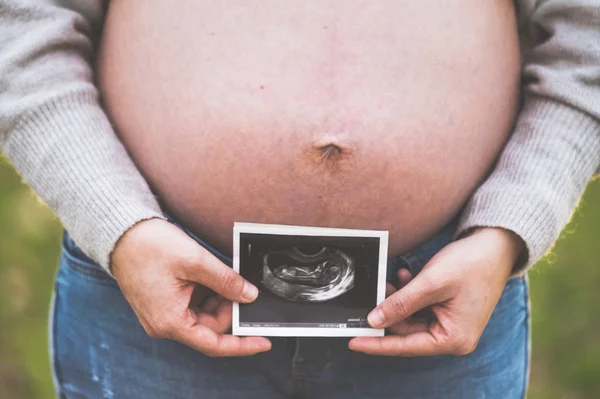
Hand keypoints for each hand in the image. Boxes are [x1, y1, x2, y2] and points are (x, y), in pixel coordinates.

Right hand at [111, 218, 270, 356]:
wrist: (122, 233)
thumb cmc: (150, 247)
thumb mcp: (196, 262)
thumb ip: (226, 281)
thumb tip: (249, 295)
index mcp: (170, 321)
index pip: (213, 343)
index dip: (242, 344)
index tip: (264, 341)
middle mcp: (164, 324)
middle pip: (210, 327)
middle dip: (228, 308)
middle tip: (240, 286)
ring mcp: (163, 314)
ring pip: (203, 315)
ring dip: (217, 298)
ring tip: (218, 275)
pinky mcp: (164, 303)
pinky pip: (193, 305)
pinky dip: (206, 293)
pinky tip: (209, 276)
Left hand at [349, 227, 523, 355]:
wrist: (495, 244)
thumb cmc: (472, 264)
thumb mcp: (431, 283)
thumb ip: (400, 304)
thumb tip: (374, 320)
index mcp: (453, 339)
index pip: (406, 346)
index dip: (377, 344)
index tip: (354, 341)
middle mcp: (453, 336)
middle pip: (407, 332)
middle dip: (388, 313)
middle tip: (371, 297)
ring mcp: (450, 323)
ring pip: (411, 318)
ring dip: (398, 301)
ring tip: (389, 282)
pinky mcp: (447, 310)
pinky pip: (420, 308)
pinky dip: (409, 294)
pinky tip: (405, 277)